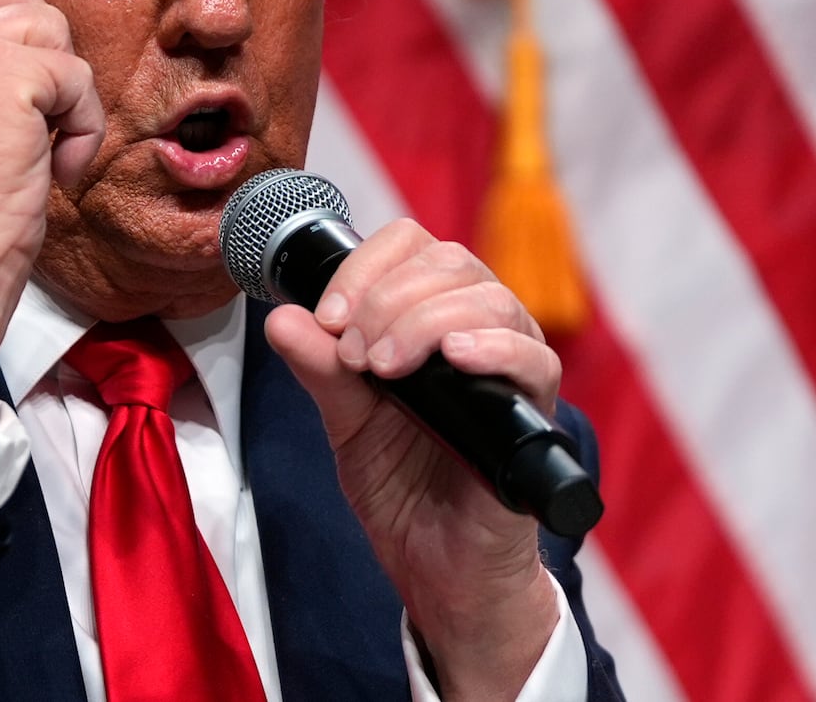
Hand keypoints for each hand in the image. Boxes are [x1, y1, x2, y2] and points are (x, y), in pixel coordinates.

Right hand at [0, 0, 103, 406]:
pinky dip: (83, 126)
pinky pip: (76, 74)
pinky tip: (53, 169)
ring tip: (37, 149)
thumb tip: (24, 26)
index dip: (3, 36)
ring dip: (63, 93)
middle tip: (24, 125)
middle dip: (38, 53)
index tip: (0, 109)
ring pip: (49, 26)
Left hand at [263, 219, 561, 699]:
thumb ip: (320, 369)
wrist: (436, 569)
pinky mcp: (534, 418)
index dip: (366, 265)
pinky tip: (454, 359)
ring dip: (424, 319)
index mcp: (430, 321)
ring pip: (491, 299)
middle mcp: (478, 333)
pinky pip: (534, 360)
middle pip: (451, 262)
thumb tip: (280, 318)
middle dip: (388, 295)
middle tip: (354, 352)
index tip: (329, 316)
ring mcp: (511, 372)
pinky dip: (492, 348)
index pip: (412, 246)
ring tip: (383, 366)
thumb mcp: (346, 421)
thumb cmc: (403, 488)